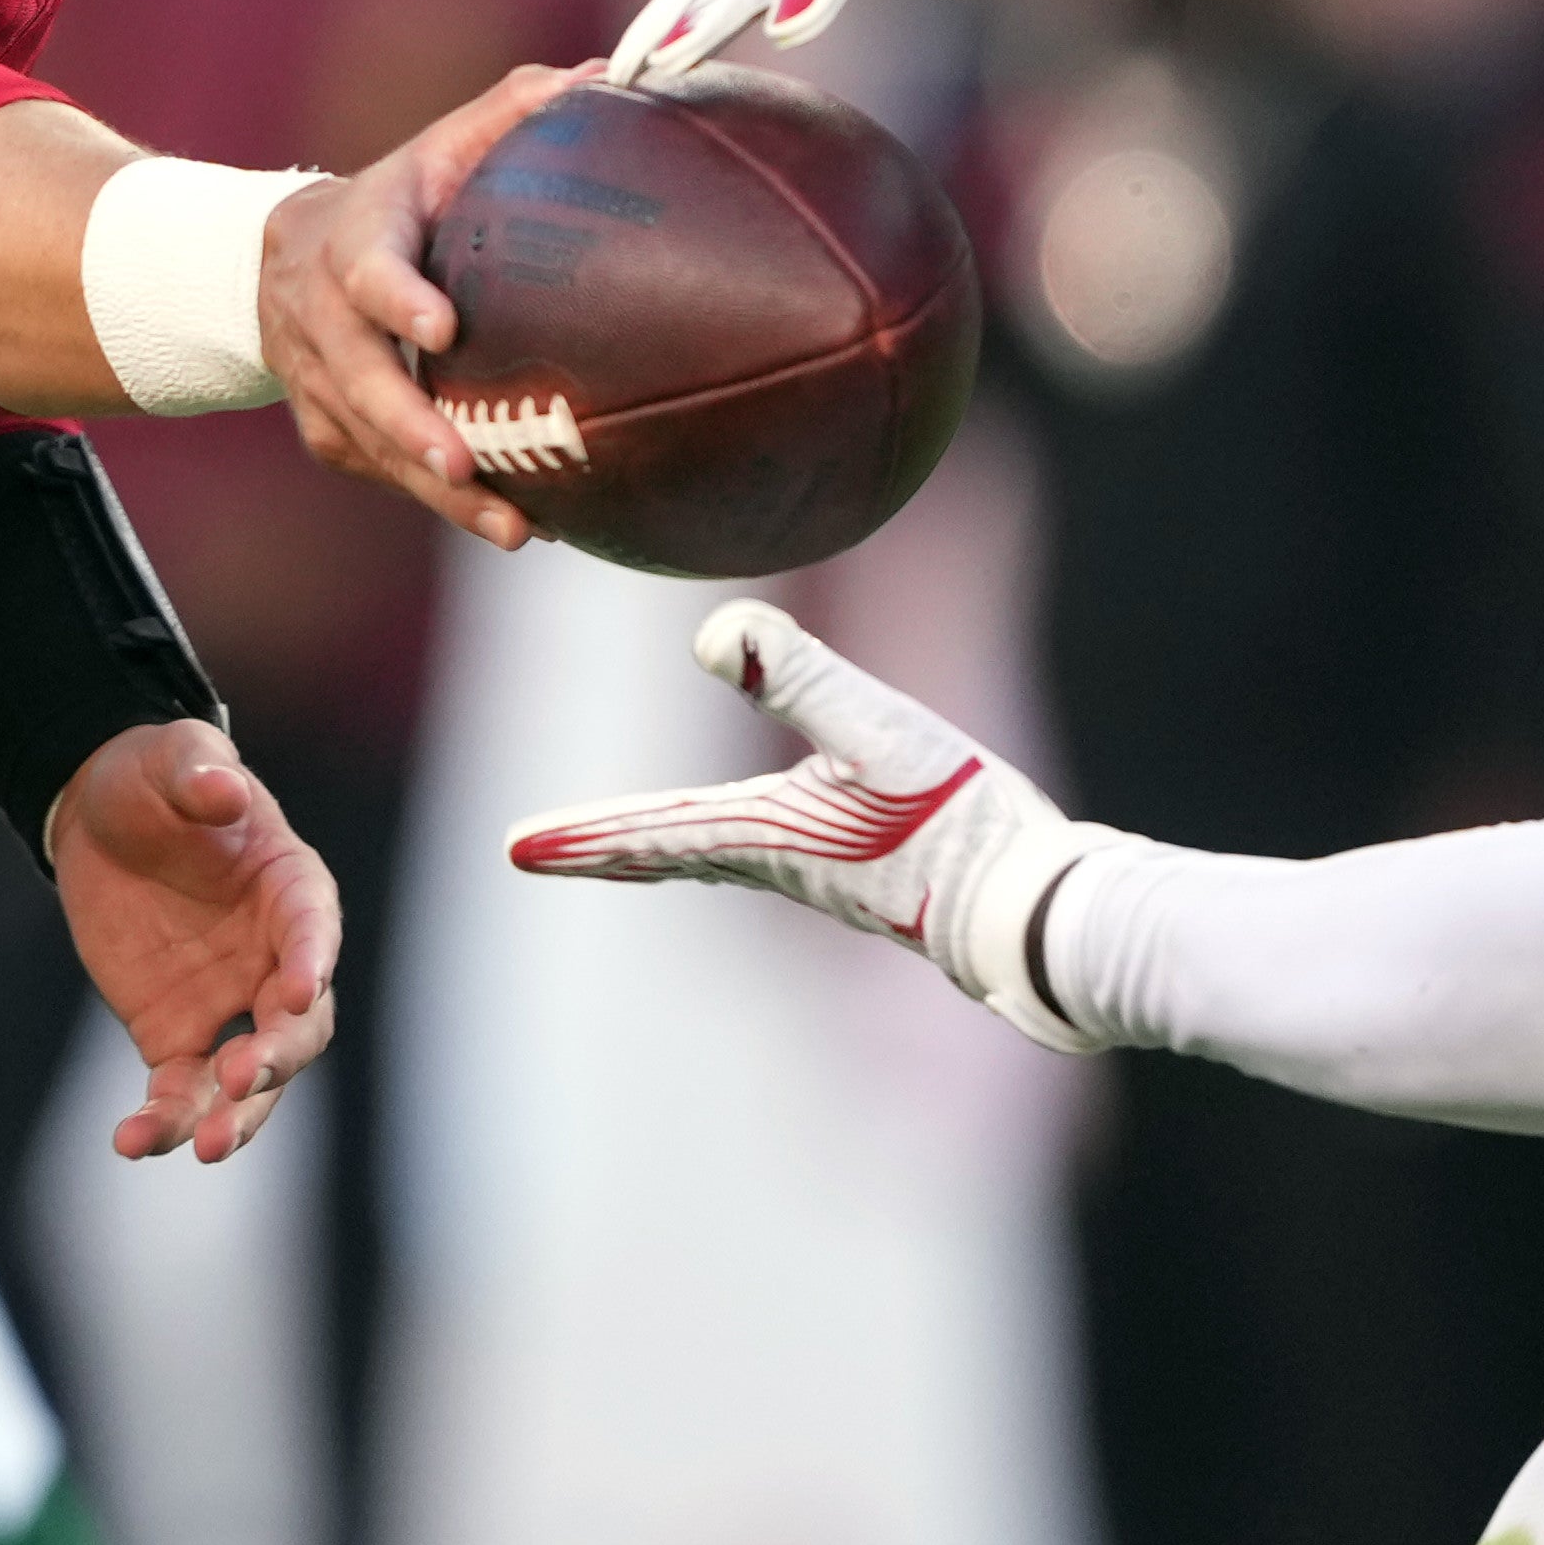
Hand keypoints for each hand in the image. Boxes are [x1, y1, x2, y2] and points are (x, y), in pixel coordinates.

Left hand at [51, 719, 342, 1162]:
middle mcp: (274, 956)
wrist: (97, 816)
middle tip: (242, 1079)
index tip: (298, 993)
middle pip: (299, 1025)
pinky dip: (164, 1121)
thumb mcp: (172, 756)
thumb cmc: (153, 777)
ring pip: (251, 1079)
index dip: (313, 959)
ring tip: (205, 1146)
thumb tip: (223, 790)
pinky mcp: (175, 1034)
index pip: (315, 928)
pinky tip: (130, 1141)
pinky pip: (180, 1090)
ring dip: (236, 1116)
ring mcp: (229, 1003)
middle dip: (278, 1057)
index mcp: (290, 886)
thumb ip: (200, 771)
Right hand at [259, 59, 595, 549]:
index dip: (399, 300)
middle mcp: (320, 320)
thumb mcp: (438, 148)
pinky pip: (382, 473)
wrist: (275, 260)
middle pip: (359, 381)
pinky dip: (441, 501)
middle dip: (411, 426)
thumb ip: (512, 111)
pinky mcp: (327, 431)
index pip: (368, 272)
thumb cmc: (393, 201)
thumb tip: (604, 74)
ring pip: (372, 445)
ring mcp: (317, 384)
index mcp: (351, 244)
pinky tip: (516, 524)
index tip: (441, 328)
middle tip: (466, 463)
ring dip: (439, 491)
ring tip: (515, 529)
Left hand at [504, 599, 1114, 1050]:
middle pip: (666, 853)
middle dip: (599, 846)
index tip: (513, 846)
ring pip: (710, 857)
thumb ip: (800, 677)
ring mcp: (821, 874)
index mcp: (768, 835)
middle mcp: (780, 863)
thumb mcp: (882, 727)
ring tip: (614, 845)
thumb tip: (712, 633)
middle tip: (532, 851)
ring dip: (653, 847)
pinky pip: (762, 853)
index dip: (581, 834)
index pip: (652, 833)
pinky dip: (716, 843)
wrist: (1030, 910)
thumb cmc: (960, 819)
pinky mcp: (861, 872)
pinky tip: (747, 829)